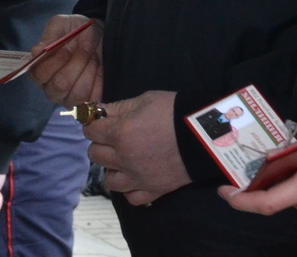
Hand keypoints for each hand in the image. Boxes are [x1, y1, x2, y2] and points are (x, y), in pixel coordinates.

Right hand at [27, 14, 102, 105]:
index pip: (40, 74)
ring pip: (77, 94)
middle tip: (82, 50)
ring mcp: (68, 97)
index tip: (67, 47)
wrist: (100, 33)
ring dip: (88, 71)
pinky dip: (98, 81)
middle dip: (75, 64)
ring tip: (91, 59)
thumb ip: (49, 36)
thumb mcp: (61, 24)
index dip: (56, 60)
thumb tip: (36, 52)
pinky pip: (92, 98)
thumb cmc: (76, 30)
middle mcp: (50, 88)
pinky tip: (98, 70)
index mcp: (39, 70)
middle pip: (59, 86)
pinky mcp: (87, 101)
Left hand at [85, 90, 190, 206]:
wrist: (204, 134)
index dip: (95, 124)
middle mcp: (124, 159)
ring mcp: (138, 178)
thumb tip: (99, 111)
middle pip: (95, 155)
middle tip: (114, 137)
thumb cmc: (175, 111)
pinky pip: (131, 197)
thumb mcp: (145, 100)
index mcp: (120, 133)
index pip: (91, 131)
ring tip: (124, 159)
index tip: (102, 121)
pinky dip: (130, 189)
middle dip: (101, 144)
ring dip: (113, 168)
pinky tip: (136, 176)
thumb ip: (119, 107)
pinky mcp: (153, 190)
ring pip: (109, 180)